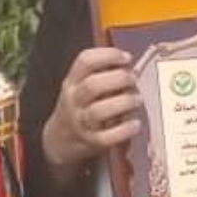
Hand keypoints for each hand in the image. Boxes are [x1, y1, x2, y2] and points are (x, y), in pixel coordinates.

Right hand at [43, 46, 141, 169]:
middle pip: (93, 85)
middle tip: (134, 79)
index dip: (108, 55)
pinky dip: (124, 130)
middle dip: (118, 79)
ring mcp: (80, 122)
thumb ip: (101, 74)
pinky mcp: (91, 141)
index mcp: (72, 82)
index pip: (85, 61)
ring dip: (123, 103)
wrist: (59, 139)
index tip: (127, 58)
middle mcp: (74, 100)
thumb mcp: (80, 86)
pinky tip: (136, 124)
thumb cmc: (79, 106)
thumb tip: (131, 67)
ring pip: (98, 111)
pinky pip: (107, 137)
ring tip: (137, 99)